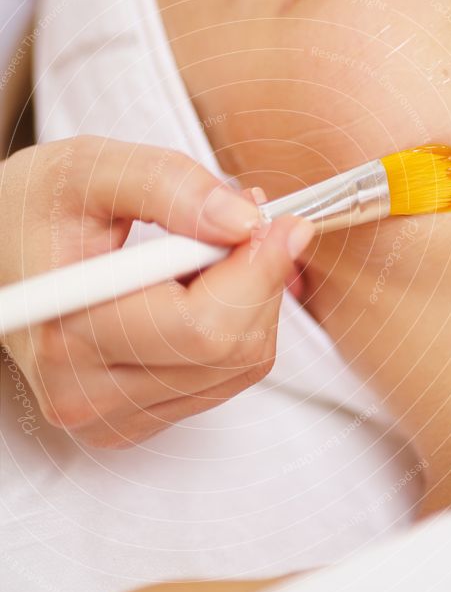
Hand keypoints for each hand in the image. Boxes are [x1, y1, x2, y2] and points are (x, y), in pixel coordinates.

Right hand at [0, 136, 313, 447]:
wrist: (0, 254)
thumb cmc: (36, 212)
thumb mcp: (91, 169)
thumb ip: (169, 186)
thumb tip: (245, 221)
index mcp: (68, 333)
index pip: (201, 326)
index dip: (258, 270)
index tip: (281, 223)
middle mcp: (85, 394)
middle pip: (230, 351)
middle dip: (257, 280)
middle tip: (245, 227)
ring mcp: (110, 418)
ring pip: (239, 368)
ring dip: (247, 302)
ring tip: (205, 254)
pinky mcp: (131, 422)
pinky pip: (224, 381)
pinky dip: (232, 329)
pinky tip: (195, 291)